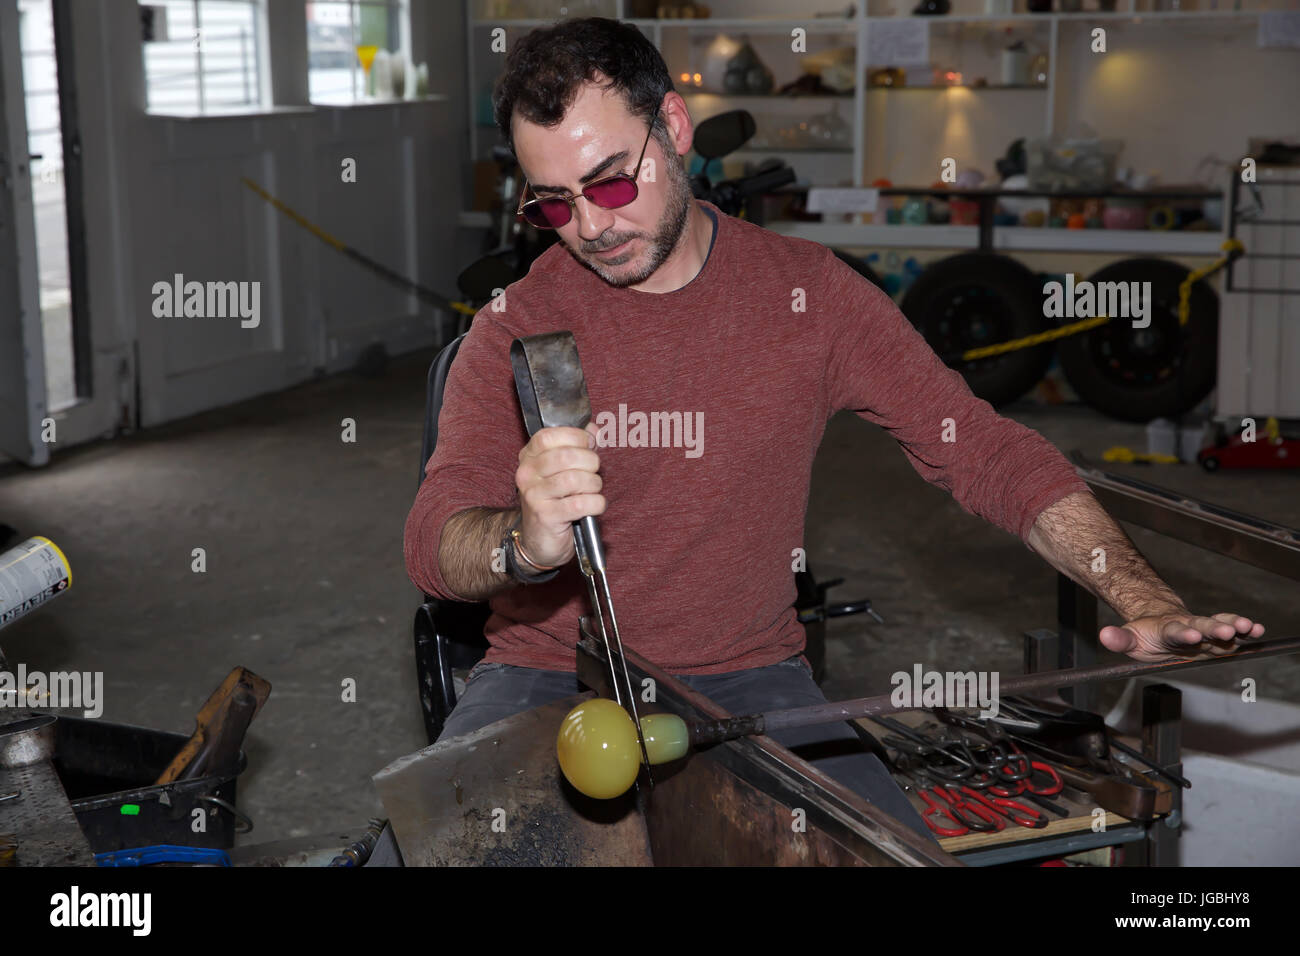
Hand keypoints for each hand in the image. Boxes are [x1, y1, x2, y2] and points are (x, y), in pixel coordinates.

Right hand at [514, 422, 604, 567]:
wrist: (538, 540)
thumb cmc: (555, 500)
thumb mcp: (562, 469)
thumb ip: (578, 445)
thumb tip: (594, 430)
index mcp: (529, 456)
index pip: (550, 436)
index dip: (577, 438)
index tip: (589, 446)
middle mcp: (527, 473)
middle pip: (567, 456)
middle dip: (591, 463)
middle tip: (593, 472)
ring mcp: (534, 495)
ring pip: (576, 479)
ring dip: (594, 485)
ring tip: (591, 490)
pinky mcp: (546, 516)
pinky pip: (581, 503)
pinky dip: (596, 503)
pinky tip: (593, 506)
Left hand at [1100, 609, 1264, 662]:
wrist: (1161, 622)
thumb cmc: (1148, 635)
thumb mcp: (1130, 639)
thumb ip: (1119, 639)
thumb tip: (1104, 635)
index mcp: (1167, 630)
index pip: (1174, 631)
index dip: (1182, 633)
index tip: (1191, 634)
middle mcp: (1189, 627)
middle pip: (1202, 626)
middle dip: (1215, 628)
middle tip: (1228, 631)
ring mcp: (1204, 630)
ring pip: (1221, 625)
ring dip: (1235, 626)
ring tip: (1249, 627)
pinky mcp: (1217, 635)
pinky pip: (1234, 630)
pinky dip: (1246, 630)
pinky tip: (1258, 630)